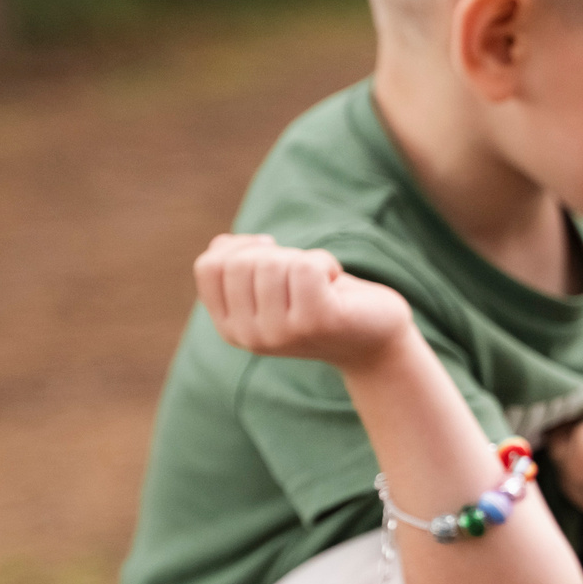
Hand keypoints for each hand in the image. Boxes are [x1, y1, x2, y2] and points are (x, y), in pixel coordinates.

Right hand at [194, 234, 414, 368]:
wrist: (373, 337)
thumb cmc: (322, 301)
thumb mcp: (272, 285)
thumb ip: (241, 267)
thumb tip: (219, 245)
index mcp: (231, 327)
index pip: (209, 267)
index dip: (239, 247)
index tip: (271, 251)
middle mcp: (249, 336)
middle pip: (239, 262)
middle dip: (276, 254)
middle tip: (303, 273)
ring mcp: (281, 333)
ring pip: (272, 262)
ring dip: (303, 259)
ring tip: (322, 282)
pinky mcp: (315, 322)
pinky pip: (305, 266)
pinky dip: (325, 262)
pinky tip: (335, 283)